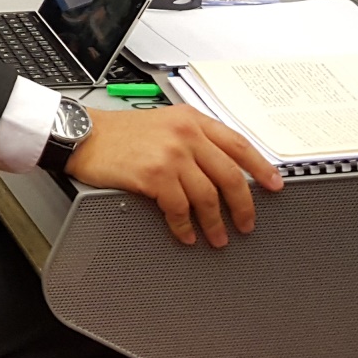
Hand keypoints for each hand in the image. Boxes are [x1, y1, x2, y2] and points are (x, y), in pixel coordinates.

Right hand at [64, 107, 282, 247]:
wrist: (83, 135)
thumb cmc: (119, 133)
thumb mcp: (163, 123)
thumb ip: (192, 140)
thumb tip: (219, 170)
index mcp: (192, 120)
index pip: (237, 144)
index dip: (260, 167)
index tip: (274, 185)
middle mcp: (185, 134)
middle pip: (229, 175)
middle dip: (243, 205)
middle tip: (246, 223)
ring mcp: (171, 154)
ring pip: (207, 196)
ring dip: (215, 222)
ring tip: (217, 238)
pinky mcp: (154, 174)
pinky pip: (180, 208)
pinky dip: (185, 226)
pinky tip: (186, 234)